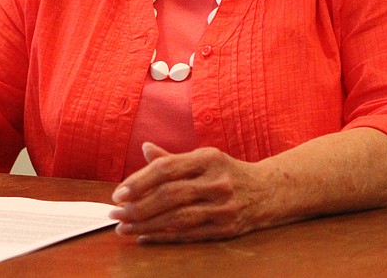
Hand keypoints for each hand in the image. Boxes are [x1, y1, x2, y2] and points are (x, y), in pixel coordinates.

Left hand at [109, 143, 273, 242]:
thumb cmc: (229, 171)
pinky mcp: (226, 228)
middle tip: (116, 212)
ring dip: (146, 224)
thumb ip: (173, 158)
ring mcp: (223, 207)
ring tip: (124, 227)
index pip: (167, 169)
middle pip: (170, 195)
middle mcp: (217, 181)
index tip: (119, 193)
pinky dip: (164, 237)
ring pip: (177, 218)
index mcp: (209, 158)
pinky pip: (189, 234)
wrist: (270, 190)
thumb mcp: (205, 157)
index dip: (139, 181)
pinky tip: (144, 237)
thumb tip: (145, 148)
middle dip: (138, 206)